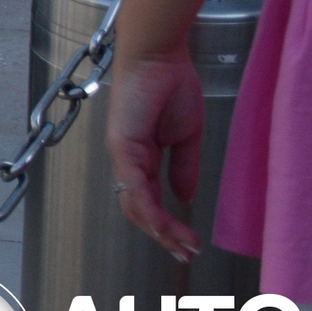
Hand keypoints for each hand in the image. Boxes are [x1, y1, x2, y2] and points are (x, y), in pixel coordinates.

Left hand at [105, 49, 206, 260]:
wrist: (158, 57)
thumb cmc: (170, 86)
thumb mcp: (186, 135)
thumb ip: (183, 167)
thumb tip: (184, 198)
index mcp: (141, 157)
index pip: (148, 200)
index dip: (167, 224)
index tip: (190, 242)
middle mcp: (126, 158)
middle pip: (138, 209)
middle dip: (163, 235)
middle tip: (187, 253)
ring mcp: (121, 153)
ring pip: (135, 203)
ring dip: (159, 229)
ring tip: (183, 245)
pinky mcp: (121, 144)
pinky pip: (134, 184)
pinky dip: (149, 207)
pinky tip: (165, 225)